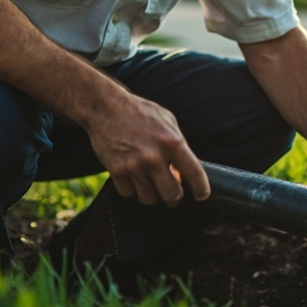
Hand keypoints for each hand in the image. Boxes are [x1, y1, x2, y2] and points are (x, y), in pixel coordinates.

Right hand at [82, 92, 210, 207]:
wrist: (105, 108)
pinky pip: (129, 194)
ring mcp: (134, 166)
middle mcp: (154, 157)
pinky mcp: (116, 171)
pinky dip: (132, 189)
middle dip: (174, 196)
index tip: (201, 195)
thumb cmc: (139, 112)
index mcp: (172, 142)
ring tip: (150, 182)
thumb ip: (179, 144)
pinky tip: (133, 177)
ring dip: (152, 194)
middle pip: (172, 195)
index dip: (201, 189)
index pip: (194, 174)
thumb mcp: (167, 120)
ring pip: (150, 199)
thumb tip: (187, 169)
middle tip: (172, 191)